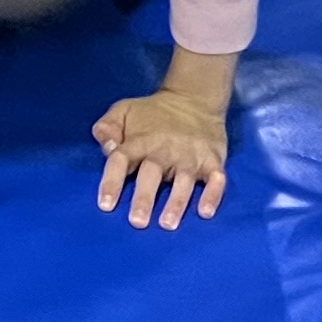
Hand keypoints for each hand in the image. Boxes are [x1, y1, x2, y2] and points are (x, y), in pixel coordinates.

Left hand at [92, 86, 229, 229]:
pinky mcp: (213, 160)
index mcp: (139, 141)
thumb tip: (108, 148)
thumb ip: (106, 128)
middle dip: (144, 198)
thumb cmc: (153, 114)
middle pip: (151, 175)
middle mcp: (164, 150)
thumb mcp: (123, 111)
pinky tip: (206, 212)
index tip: (105, 205)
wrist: (194, 98)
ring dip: (176, 203)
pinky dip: (213, 195)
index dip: (112, 181)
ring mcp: (190, 156)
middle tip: (137, 222)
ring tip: (168, 224)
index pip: (121, 160)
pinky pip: (216, 179)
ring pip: (183, 181)